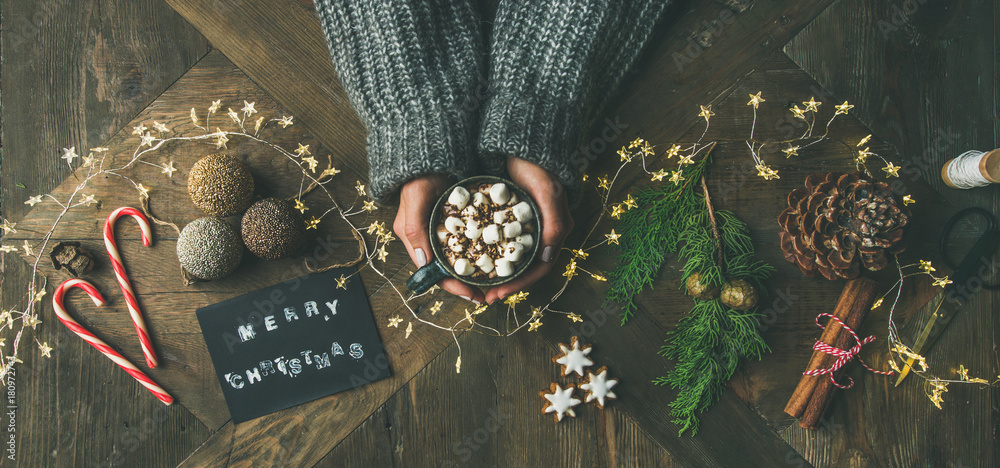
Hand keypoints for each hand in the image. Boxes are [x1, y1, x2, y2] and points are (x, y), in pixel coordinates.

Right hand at [394, 174, 485, 303]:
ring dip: (477, 270)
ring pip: (461, 258)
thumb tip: (424, 262)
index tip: (473, 296)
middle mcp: (429, 238)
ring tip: (496, 280)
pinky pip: (471, 240)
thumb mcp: (415, 201)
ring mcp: (444, 230)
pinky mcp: (458, 220)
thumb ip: (415, 230)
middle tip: (489, 294)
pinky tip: (498, 256)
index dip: (452, 287)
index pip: (434, 273)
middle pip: (449, 270)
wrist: (431, 155)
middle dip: (467, 284)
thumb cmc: (419, 177)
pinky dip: (482, 251)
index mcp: (415, 239)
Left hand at [485, 157, 573, 303]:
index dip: (518, 285)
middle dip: (505, 285)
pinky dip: (489, 254)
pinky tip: (472, 259)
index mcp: (554, 231)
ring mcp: (525, 225)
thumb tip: (548, 257)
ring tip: (477, 284)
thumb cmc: (540, 167)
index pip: (539, 269)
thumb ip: (553, 223)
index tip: (496, 295)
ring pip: (511, 258)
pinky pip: (500, 242)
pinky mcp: (511, 217)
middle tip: (483, 296)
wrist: (524, 142)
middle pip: (524, 268)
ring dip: (496, 273)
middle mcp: (541, 232)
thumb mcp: (548, 194)